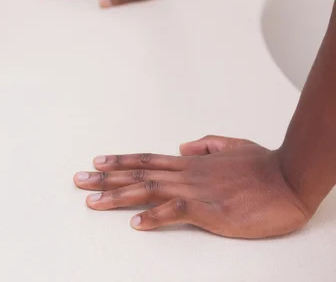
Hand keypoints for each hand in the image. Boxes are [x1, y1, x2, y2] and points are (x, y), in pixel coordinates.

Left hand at [73, 135, 311, 237]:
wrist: (290, 178)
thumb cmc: (264, 166)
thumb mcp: (231, 146)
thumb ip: (205, 145)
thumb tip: (182, 146)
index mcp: (191, 163)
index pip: (147, 159)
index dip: (119, 160)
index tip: (97, 162)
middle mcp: (187, 174)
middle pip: (138, 174)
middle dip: (105, 178)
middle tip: (78, 180)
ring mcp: (196, 191)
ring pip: (148, 190)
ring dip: (117, 196)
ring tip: (92, 201)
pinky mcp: (210, 210)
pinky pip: (175, 212)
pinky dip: (153, 217)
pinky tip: (135, 223)